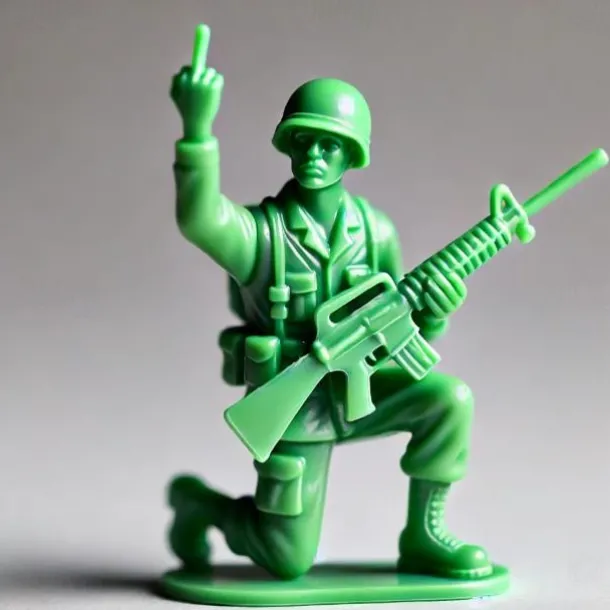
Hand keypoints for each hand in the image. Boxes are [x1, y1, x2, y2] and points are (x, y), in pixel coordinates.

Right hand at [170, 24, 223, 140]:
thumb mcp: (175, 96)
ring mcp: (203, 83)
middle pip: (201, 68)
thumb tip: (181, 71)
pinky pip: (218, 78)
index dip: (195, 61)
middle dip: (203, 76)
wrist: (196, 124)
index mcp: (181, 80)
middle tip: (204, 88)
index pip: (188, 68)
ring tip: (208, 95)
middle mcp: (192, 79)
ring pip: (211, 72)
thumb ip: (176, 82)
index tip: (204, 28)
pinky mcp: (213, 87)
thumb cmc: (186, 110)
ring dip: (211, 81)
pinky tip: (214, 95)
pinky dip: (218, 84)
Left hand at [422, 272, 466, 318]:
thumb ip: (441, 276)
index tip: (447, 271)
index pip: (459, 286)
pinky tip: (425, 294)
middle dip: (441, 282)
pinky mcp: (440, 316)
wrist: (431, 312)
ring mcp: (450, 310)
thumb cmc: (437, 294)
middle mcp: (457, 302)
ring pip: (443, 299)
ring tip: (427, 282)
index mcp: (461, 294)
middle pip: (450, 291)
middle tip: (433, 275)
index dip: (454, 279)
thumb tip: (437, 260)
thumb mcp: (442, 285)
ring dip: (435, 290)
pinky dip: (430, 300)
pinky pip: (436, 308)